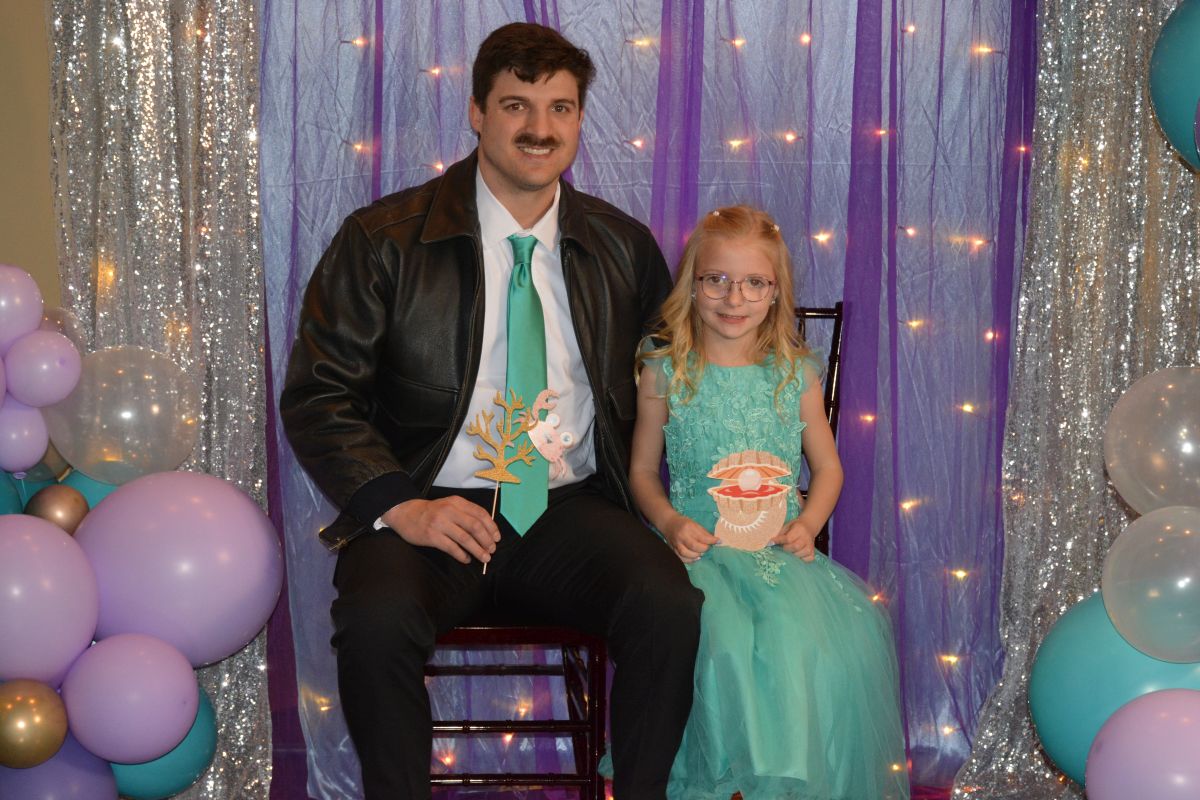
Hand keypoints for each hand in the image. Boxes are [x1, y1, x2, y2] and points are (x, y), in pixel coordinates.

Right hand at [381, 497, 500, 564]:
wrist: (405, 513)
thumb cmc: (432, 512)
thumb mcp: (449, 505)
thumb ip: (465, 513)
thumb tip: (486, 531)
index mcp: (457, 502)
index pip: (480, 513)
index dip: (491, 527)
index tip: (497, 538)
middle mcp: (449, 510)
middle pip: (475, 526)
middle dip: (486, 540)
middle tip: (492, 550)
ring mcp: (440, 523)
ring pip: (465, 538)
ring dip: (477, 550)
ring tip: (484, 558)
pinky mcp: (432, 536)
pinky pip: (451, 548)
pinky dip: (461, 555)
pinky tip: (466, 559)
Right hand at [661, 514, 718, 561]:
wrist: (668, 523)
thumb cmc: (684, 523)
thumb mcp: (695, 524)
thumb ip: (705, 533)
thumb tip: (717, 541)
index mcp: (688, 527)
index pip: (702, 536)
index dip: (712, 541)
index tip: (719, 541)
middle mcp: (681, 536)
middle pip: (694, 546)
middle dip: (704, 549)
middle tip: (707, 548)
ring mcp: (676, 543)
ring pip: (686, 553)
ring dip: (696, 555)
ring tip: (701, 554)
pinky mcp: (673, 549)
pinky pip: (681, 558)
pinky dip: (689, 560)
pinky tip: (694, 558)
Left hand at [773, 518, 816, 561]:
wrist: (808, 527)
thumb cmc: (794, 527)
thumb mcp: (786, 526)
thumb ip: (779, 534)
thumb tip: (769, 542)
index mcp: (799, 529)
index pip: (788, 538)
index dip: (778, 541)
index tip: (770, 543)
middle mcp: (806, 538)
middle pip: (794, 547)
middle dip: (785, 548)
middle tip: (781, 547)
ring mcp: (810, 547)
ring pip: (799, 555)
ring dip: (791, 555)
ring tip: (788, 551)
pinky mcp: (812, 554)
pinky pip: (805, 560)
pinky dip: (799, 559)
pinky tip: (795, 555)